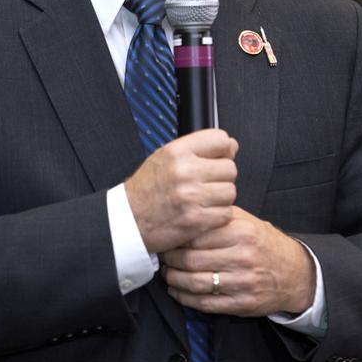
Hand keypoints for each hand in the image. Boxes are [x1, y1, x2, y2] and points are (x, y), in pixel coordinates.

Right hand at [123, 128, 238, 253]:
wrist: (129, 221)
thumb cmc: (147, 190)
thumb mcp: (165, 157)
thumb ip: (198, 148)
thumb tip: (232, 145)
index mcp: (177, 152)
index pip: (221, 140)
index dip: (224, 151)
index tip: (217, 159)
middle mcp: (184, 171)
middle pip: (230, 168)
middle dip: (222, 177)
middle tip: (205, 184)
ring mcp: (191, 196)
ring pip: (230, 192)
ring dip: (221, 198)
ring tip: (202, 200)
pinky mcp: (196, 220)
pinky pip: (225, 214)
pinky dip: (217, 216)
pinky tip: (201, 213)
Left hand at [161, 206, 315, 317]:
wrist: (295, 273)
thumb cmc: (263, 244)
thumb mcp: (247, 222)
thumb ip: (219, 217)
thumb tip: (185, 213)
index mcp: (241, 232)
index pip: (197, 234)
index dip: (176, 237)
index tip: (166, 236)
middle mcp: (242, 256)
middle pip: (191, 259)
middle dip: (170, 260)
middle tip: (161, 256)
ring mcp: (243, 282)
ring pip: (195, 283)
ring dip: (174, 280)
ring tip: (167, 273)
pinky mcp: (242, 303)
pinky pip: (205, 303)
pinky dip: (185, 298)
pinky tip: (177, 291)